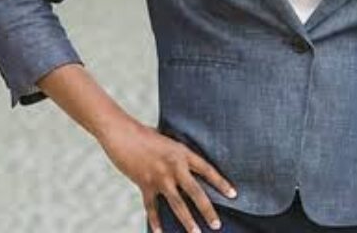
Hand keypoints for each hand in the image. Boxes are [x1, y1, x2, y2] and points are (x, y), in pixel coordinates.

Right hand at [97, 118, 236, 232]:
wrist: (122, 134)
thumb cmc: (145, 134)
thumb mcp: (168, 140)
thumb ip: (178, 155)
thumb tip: (187, 167)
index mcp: (182, 153)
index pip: (207, 170)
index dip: (221, 183)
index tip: (234, 195)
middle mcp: (174, 167)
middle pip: (195, 192)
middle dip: (207, 210)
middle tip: (217, 225)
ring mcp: (159, 177)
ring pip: (177, 204)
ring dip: (187, 220)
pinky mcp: (144, 184)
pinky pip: (152, 207)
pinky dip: (155, 221)